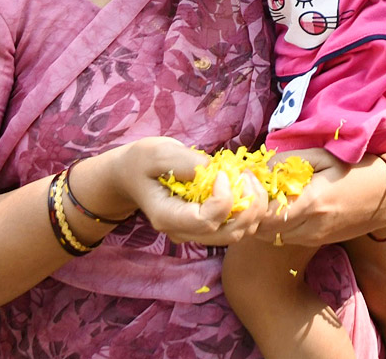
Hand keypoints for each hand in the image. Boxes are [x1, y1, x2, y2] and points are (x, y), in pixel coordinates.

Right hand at [117, 138, 268, 244]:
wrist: (132, 176)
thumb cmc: (142, 162)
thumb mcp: (156, 152)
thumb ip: (184, 160)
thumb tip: (212, 168)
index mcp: (167, 217)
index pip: (205, 221)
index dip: (223, 199)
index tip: (223, 172)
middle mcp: (184, 232)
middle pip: (228, 234)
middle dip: (248, 205)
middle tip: (244, 174)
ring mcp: (197, 233)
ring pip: (239, 233)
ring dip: (253, 207)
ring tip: (247, 176)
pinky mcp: (208, 226)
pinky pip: (239, 226)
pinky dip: (251, 208)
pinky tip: (247, 183)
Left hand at [254, 149, 373, 246]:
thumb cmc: (355, 168)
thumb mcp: (323, 156)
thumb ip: (289, 161)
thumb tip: (261, 168)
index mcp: (311, 203)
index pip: (264, 216)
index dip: (253, 202)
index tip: (252, 184)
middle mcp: (311, 228)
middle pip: (264, 231)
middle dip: (255, 213)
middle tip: (257, 191)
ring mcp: (316, 239)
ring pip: (274, 237)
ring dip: (266, 220)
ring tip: (270, 197)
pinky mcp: (320, 242)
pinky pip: (289, 238)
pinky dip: (280, 225)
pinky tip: (286, 206)